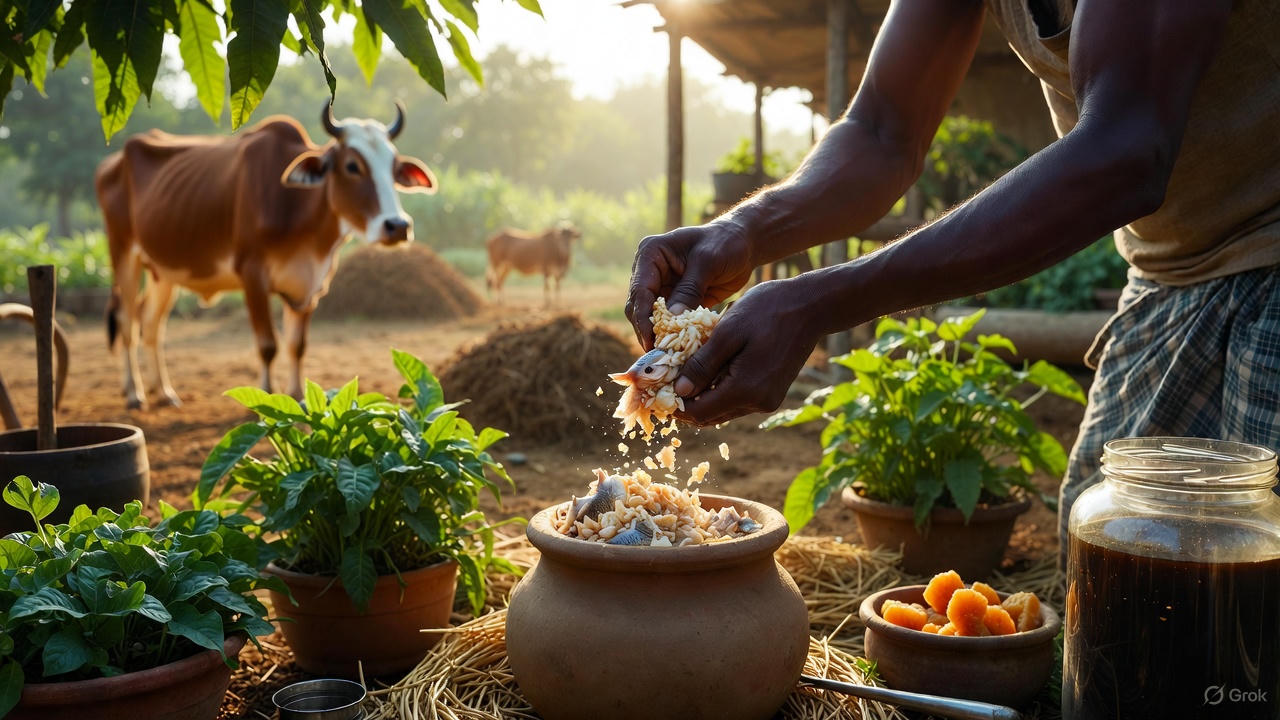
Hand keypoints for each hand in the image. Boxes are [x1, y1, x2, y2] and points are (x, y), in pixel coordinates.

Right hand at [625, 219, 755, 348]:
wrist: (743, 244)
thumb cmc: (725, 243)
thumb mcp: (708, 262)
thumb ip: (690, 289)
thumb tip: (672, 318)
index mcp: (651, 255)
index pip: (640, 291)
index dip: (643, 318)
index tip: (650, 341)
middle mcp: (650, 272)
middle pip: (639, 309)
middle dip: (647, 332)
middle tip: (659, 357)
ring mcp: (661, 288)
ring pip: (652, 319)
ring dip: (659, 337)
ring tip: (669, 359)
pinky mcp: (675, 302)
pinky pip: (669, 323)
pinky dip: (674, 336)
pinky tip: (681, 352)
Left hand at [672, 278, 821, 425]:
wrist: (811, 306)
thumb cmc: (768, 310)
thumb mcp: (727, 332)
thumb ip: (702, 364)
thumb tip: (678, 391)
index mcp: (746, 390)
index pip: (698, 412)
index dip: (673, 405)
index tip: (654, 390)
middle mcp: (758, 403)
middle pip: (709, 415)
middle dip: (684, 401)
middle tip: (663, 381)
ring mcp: (767, 400)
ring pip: (722, 408)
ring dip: (701, 395)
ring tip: (682, 372)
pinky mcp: (772, 392)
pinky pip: (736, 399)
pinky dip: (719, 389)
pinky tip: (708, 368)